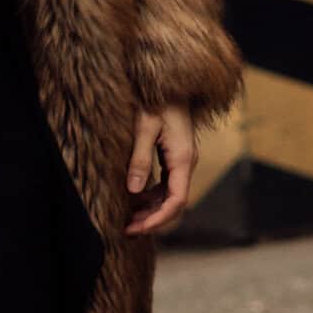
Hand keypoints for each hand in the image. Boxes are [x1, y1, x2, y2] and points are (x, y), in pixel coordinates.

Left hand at [126, 103, 194, 236]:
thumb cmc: (156, 99)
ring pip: (170, 196)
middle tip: (127, 230)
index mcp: (182, 158)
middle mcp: (186, 163)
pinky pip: (166, 185)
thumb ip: (140, 158)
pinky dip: (151, 197)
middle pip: (175, 203)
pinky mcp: (173, 157)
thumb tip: (135, 190)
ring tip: (127, 220)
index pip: (177, 200)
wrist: (169, 82)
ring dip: (152, 210)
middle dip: (153, 220)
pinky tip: (134, 201)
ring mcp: (181, 161)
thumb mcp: (144, 126)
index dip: (159, 219)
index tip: (137, 228)